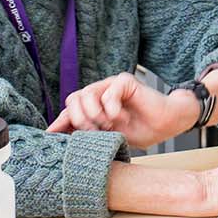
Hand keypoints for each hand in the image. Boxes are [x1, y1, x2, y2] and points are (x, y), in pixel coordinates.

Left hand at [46, 73, 195, 147]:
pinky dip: (113, 109)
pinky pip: (108, 93)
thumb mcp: (108, 136)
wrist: (167, 124)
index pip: (69, 111)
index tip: (50, 135)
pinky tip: (122, 117)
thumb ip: (88, 133)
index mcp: (93, 106)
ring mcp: (111, 85)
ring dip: (95, 115)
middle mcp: (99, 93)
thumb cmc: (141, 130)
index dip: (59, 122)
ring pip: (87, 94)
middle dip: (79, 119)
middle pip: (73, 100)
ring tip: (109, 125)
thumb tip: (61, 136)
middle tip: (94, 131)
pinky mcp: (124, 81)